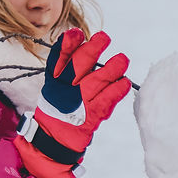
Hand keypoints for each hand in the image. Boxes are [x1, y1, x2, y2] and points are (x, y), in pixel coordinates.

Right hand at [15, 28, 130, 177]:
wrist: (52, 144)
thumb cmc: (60, 111)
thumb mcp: (57, 89)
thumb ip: (69, 69)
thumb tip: (86, 43)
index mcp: (54, 83)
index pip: (58, 60)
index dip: (66, 46)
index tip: (75, 33)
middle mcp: (64, 92)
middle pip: (77, 67)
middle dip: (91, 51)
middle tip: (105, 38)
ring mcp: (77, 105)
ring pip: (95, 83)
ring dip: (110, 70)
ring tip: (123, 59)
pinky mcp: (89, 119)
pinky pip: (105, 103)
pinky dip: (116, 92)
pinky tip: (125, 82)